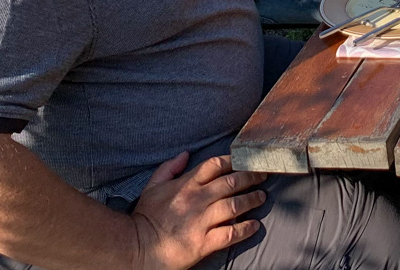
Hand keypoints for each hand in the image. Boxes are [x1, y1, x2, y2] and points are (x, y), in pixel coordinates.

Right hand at [130, 152, 267, 269]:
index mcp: (186, 185)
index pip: (215, 165)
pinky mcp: (203, 243)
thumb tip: (185, 154)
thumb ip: (169, 168)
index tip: (246, 160)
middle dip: (251, 177)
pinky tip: (255, 225)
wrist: (136, 247)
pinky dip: (246, 229)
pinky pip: (231, 233)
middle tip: (263, 176)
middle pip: (231, 182)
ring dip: (252, 200)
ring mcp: (201, 221)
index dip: (234, 161)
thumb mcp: (152, 187)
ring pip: (235, 205)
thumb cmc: (146, 217)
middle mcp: (197, 200)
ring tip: (262, 198)